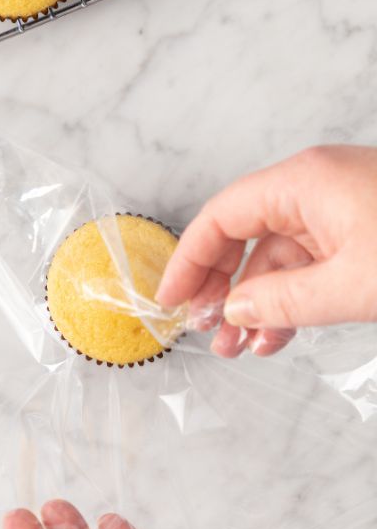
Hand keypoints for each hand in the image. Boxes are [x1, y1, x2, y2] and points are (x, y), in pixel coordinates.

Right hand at [155, 145, 376, 357]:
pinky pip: (307, 262)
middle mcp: (316, 187)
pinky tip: (275, 333)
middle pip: (243, 235)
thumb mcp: (350, 285)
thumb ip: (284, 301)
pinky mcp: (356, 228)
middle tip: (204, 326)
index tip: (172, 298)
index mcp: (305, 182)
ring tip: (239, 346)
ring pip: (275, 256)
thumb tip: (237, 309)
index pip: (222, 217)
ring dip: (254, 304)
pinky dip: (288, 298)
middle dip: (220, 287)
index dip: (189, 261)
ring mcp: (337, 207)